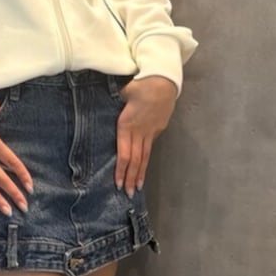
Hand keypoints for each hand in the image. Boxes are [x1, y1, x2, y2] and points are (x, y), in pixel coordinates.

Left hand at [114, 75, 176, 196]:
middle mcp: (139, 132)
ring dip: (140, 174)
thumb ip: (116, 103)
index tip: (118, 183)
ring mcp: (150, 132)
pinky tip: (142, 169)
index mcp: (127, 125)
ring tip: (137, 188)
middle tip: (128, 194)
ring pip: (144, 157)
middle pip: (135, 160)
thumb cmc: (140, 84)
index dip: (121, 170)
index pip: (124, 154)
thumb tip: (111, 103)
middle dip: (131, 178)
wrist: (163, 81)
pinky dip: (145, 161)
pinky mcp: (158, 129)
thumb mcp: (123, 94)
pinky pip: (149, 148)